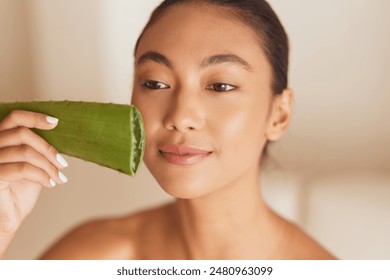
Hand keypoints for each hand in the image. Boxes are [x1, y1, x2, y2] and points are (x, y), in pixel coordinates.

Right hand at [0, 110, 67, 240]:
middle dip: (48, 148)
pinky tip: (50, 183)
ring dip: (48, 165)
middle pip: (22, 133)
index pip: (14, 118)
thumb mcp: (33, 166)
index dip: (35, 117)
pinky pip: (22, 169)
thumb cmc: (18, 193)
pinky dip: (42, 175)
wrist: (7, 219)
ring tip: (59, 177)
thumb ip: (40, 152)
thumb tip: (61, 141)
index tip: (56, 123)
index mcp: (0, 141)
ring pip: (25, 152)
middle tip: (62, 163)